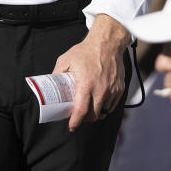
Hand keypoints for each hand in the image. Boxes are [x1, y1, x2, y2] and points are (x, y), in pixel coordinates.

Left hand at [52, 15, 128, 131]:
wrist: (106, 43)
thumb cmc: (86, 51)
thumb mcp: (66, 60)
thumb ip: (57, 73)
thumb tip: (50, 84)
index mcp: (86, 84)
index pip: (81, 111)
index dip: (75, 122)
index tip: (71, 126)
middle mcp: (100, 90)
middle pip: (94, 115)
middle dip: (85, 120)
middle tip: (79, 117)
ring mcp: (111, 90)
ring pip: (104, 112)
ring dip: (96, 113)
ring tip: (89, 109)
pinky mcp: (119, 89)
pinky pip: (112, 105)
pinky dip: (105, 107)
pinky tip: (99, 102)